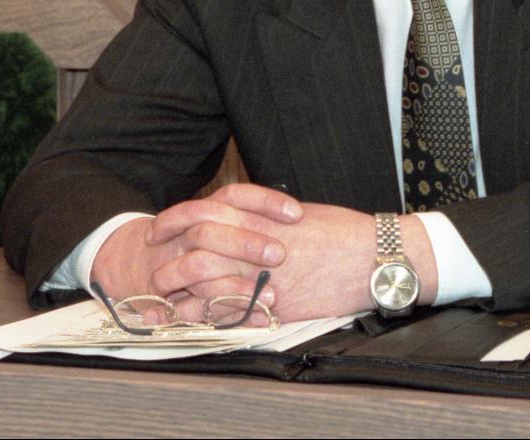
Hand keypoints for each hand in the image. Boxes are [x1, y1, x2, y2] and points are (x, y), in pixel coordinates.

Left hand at [94, 184, 441, 322]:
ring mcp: (265, 275)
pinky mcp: (278, 304)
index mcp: (257, 215)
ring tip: (167, 300)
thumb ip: (258, 213)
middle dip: (170, 261)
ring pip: (209, 283)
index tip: (158, 228)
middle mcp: (255, 243)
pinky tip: (199, 318)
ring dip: (183, 292)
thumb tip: (232, 214)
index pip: (201, 211)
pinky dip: (212, 315)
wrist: (373, 257)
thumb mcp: (292, 212)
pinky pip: (234, 312)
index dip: (173, 220)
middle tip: (155, 269)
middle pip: (196, 248)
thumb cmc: (339, 231)